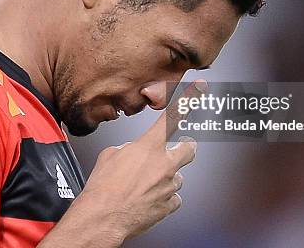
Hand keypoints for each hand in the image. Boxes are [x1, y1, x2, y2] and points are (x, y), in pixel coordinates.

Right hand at [39, 80, 205, 246]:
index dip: (189, 98)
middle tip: (177, 149)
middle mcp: (164, 164)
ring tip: (146, 185)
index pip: (173, 116)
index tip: (200, 87)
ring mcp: (169, 186)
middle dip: (185, 147)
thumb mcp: (110, 155)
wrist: (103, 217)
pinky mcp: (169, 205)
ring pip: (178, 176)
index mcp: (149, 146)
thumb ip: (128, 149)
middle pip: (189, 148)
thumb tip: (132, 153)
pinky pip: (173, 198)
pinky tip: (149, 199)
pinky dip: (163, 198)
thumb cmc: (103, 187)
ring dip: (166, 178)